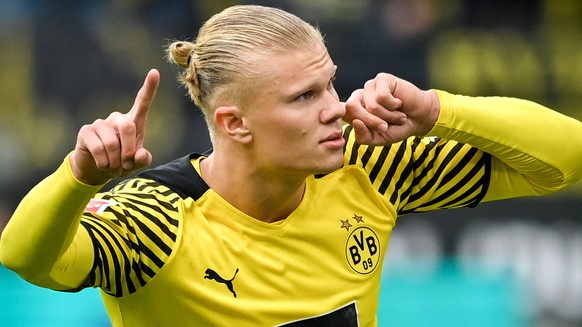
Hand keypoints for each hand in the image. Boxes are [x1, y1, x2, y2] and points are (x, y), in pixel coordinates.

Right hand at [70, 69, 159, 184]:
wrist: (97, 171)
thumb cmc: (121, 164)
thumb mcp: (136, 164)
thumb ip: (143, 160)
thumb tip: (140, 154)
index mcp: (134, 122)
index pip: (143, 102)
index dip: (149, 88)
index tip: (155, 72)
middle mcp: (117, 119)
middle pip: (128, 127)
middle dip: (129, 151)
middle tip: (126, 165)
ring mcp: (100, 124)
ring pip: (112, 143)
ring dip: (115, 161)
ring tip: (113, 167)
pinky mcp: (86, 132)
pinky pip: (98, 148)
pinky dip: (104, 162)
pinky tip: (103, 165)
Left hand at [343, 73, 439, 144]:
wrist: (419, 119)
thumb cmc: (396, 128)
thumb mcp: (379, 139)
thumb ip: (364, 136)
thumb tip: (355, 122)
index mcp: (354, 110)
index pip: (343, 114)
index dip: (345, 120)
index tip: (343, 123)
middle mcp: (359, 96)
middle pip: (352, 108)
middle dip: (370, 121)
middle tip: (385, 127)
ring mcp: (370, 86)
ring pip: (371, 105)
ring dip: (388, 116)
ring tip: (397, 115)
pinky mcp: (382, 79)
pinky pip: (382, 96)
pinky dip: (393, 105)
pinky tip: (398, 103)